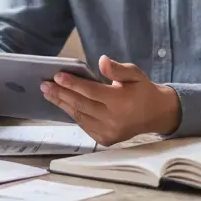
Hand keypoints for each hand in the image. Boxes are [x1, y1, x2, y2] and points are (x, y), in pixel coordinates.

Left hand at [40, 56, 179, 146]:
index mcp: (121, 102)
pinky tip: (63, 104)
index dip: (73, 84)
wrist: (156, 114)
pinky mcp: (105, 139)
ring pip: (80, 117)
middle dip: (61, 94)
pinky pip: (85, 125)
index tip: (57, 76)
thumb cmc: (142, 90)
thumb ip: (118, 68)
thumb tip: (102, 60)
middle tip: (44, 85)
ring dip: (62, 104)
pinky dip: (73, 114)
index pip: (91, 92)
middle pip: (81, 105)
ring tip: (48, 93)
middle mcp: (113, 120)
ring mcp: (108, 132)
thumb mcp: (135, 74)